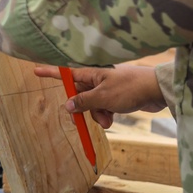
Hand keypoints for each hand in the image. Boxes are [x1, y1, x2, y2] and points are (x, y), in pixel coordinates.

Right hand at [35, 64, 165, 129]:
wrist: (157, 90)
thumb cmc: (129, 88)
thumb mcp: (103, 97)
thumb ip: (83, 102)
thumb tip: (67, 105)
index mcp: (91, 73)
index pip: (66, 73)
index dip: (50, 73)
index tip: (35, 70)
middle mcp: (97, 79)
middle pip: (78, 94)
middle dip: (81, 108)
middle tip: (81, 121)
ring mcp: (106, 88)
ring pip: (91, 104)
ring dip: (96, 114)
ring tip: (107, 120)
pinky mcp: (116, 97)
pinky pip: (103, 108)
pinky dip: (105, 114)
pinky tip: (113, 118)